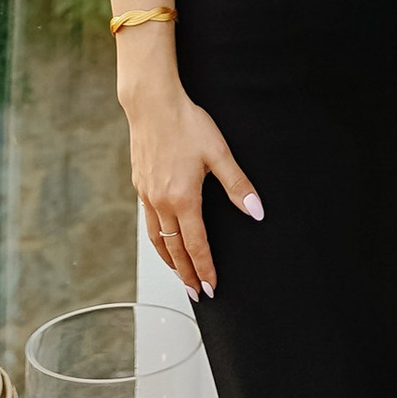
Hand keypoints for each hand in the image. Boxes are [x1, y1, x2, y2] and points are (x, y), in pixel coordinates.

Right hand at [118, 42, 259, 297]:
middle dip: (186, 274)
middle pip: (174, 250)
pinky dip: (158, 240)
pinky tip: (164, 239)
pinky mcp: (139, 185)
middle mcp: (161, 202)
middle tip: (195, 293)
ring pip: (158, 239)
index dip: (204, 268)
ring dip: (169, 260)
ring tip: (179, 274)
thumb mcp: (219, 153)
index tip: (210, 287)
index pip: (196, 245)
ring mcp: (147, 195)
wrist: (151, 104)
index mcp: (183, 199)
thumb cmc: (186, 123)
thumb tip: (256, 211)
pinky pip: (149, 222)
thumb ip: (238, 185)